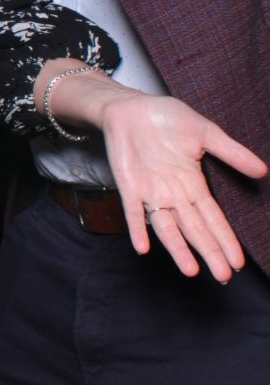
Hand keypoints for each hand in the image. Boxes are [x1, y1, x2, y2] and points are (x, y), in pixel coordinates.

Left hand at [99, 92, 266, 280]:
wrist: (130, 107)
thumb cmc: (166, 118)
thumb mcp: (205, 132)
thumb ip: (231, 153)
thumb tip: (263, 171)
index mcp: (193, 184)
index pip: (213, 218)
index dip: (225, 239)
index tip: (237, 262)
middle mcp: (173, 194)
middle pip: (195, 229)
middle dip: (209, 252)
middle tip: (223, 277)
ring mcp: (150, 192)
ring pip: (167, 228)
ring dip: (178, 249)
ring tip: (191, 271)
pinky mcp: (128, 186)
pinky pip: (132, 212)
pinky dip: (138, 229)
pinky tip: (144, 247)